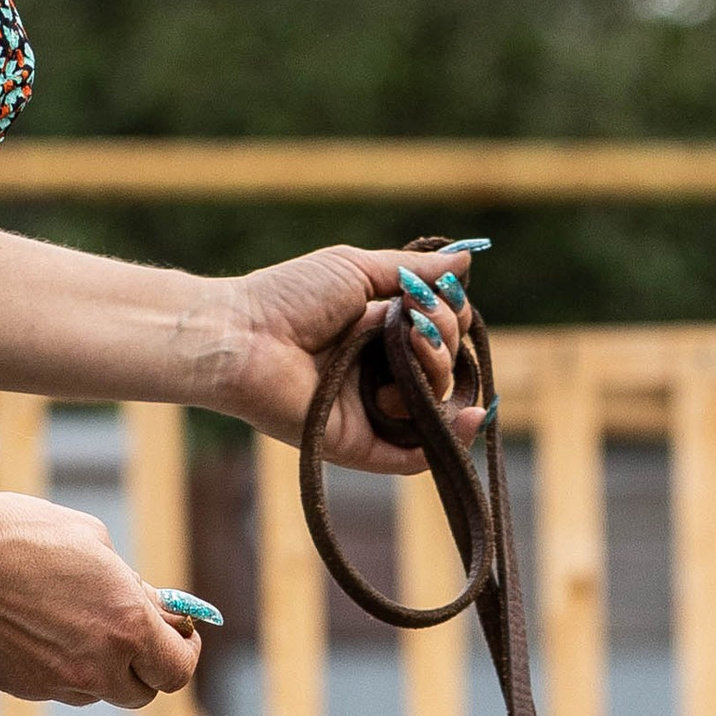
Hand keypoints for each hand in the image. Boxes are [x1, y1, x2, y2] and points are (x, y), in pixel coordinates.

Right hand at [0, 487, 203, 706]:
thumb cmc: (19, 534)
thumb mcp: (92, 542)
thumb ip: (133, 585)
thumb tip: (156, 607)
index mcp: (126, 626)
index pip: (178, 670)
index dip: (184, 653)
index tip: (181, 637)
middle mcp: (97, 666)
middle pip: (143, 692)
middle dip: (145, 665)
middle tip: (136, 634)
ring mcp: (58, 683)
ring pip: (98, 690)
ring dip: (101, 665)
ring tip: (72, 617)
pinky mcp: (25, 688)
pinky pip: (58, 684)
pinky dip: (61, 664)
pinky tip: (35, 624)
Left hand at [217, 241, 488, 473]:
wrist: (244, 337)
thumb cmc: (289, 297)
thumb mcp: (357, 269)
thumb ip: (412, 271)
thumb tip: (467, 258)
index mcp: (379, 334)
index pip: (438, 333)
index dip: (450, 316)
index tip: (438, 297)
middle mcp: (379, 375)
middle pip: (443, 367)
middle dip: (443, 339)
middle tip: (417, 324)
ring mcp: (372, 413)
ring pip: (435, 406)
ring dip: (439, 372)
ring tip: (415, 351)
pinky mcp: (361, 446)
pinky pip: (414, 458)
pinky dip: (449, 442)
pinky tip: (471, 417)